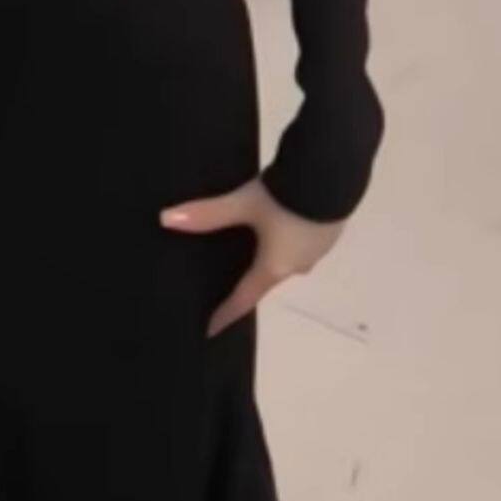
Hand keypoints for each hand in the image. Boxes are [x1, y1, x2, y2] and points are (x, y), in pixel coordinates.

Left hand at [161, 177, 344, 337]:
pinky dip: (286, 242)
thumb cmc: (287, 196)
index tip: (211, 330)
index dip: (225, 314)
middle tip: (227, 281)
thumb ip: (208, 213)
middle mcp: (298, 265)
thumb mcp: (243, 202)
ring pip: (286, 260)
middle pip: (266, 279)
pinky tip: (280, 226)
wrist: (335, 171)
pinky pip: (300, 244)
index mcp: (275, 266)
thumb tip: (165, 219)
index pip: (244, 299)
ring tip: (251, 250)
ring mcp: (319, 249)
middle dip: (247, 282)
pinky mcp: (330, 231)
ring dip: (269, 259)